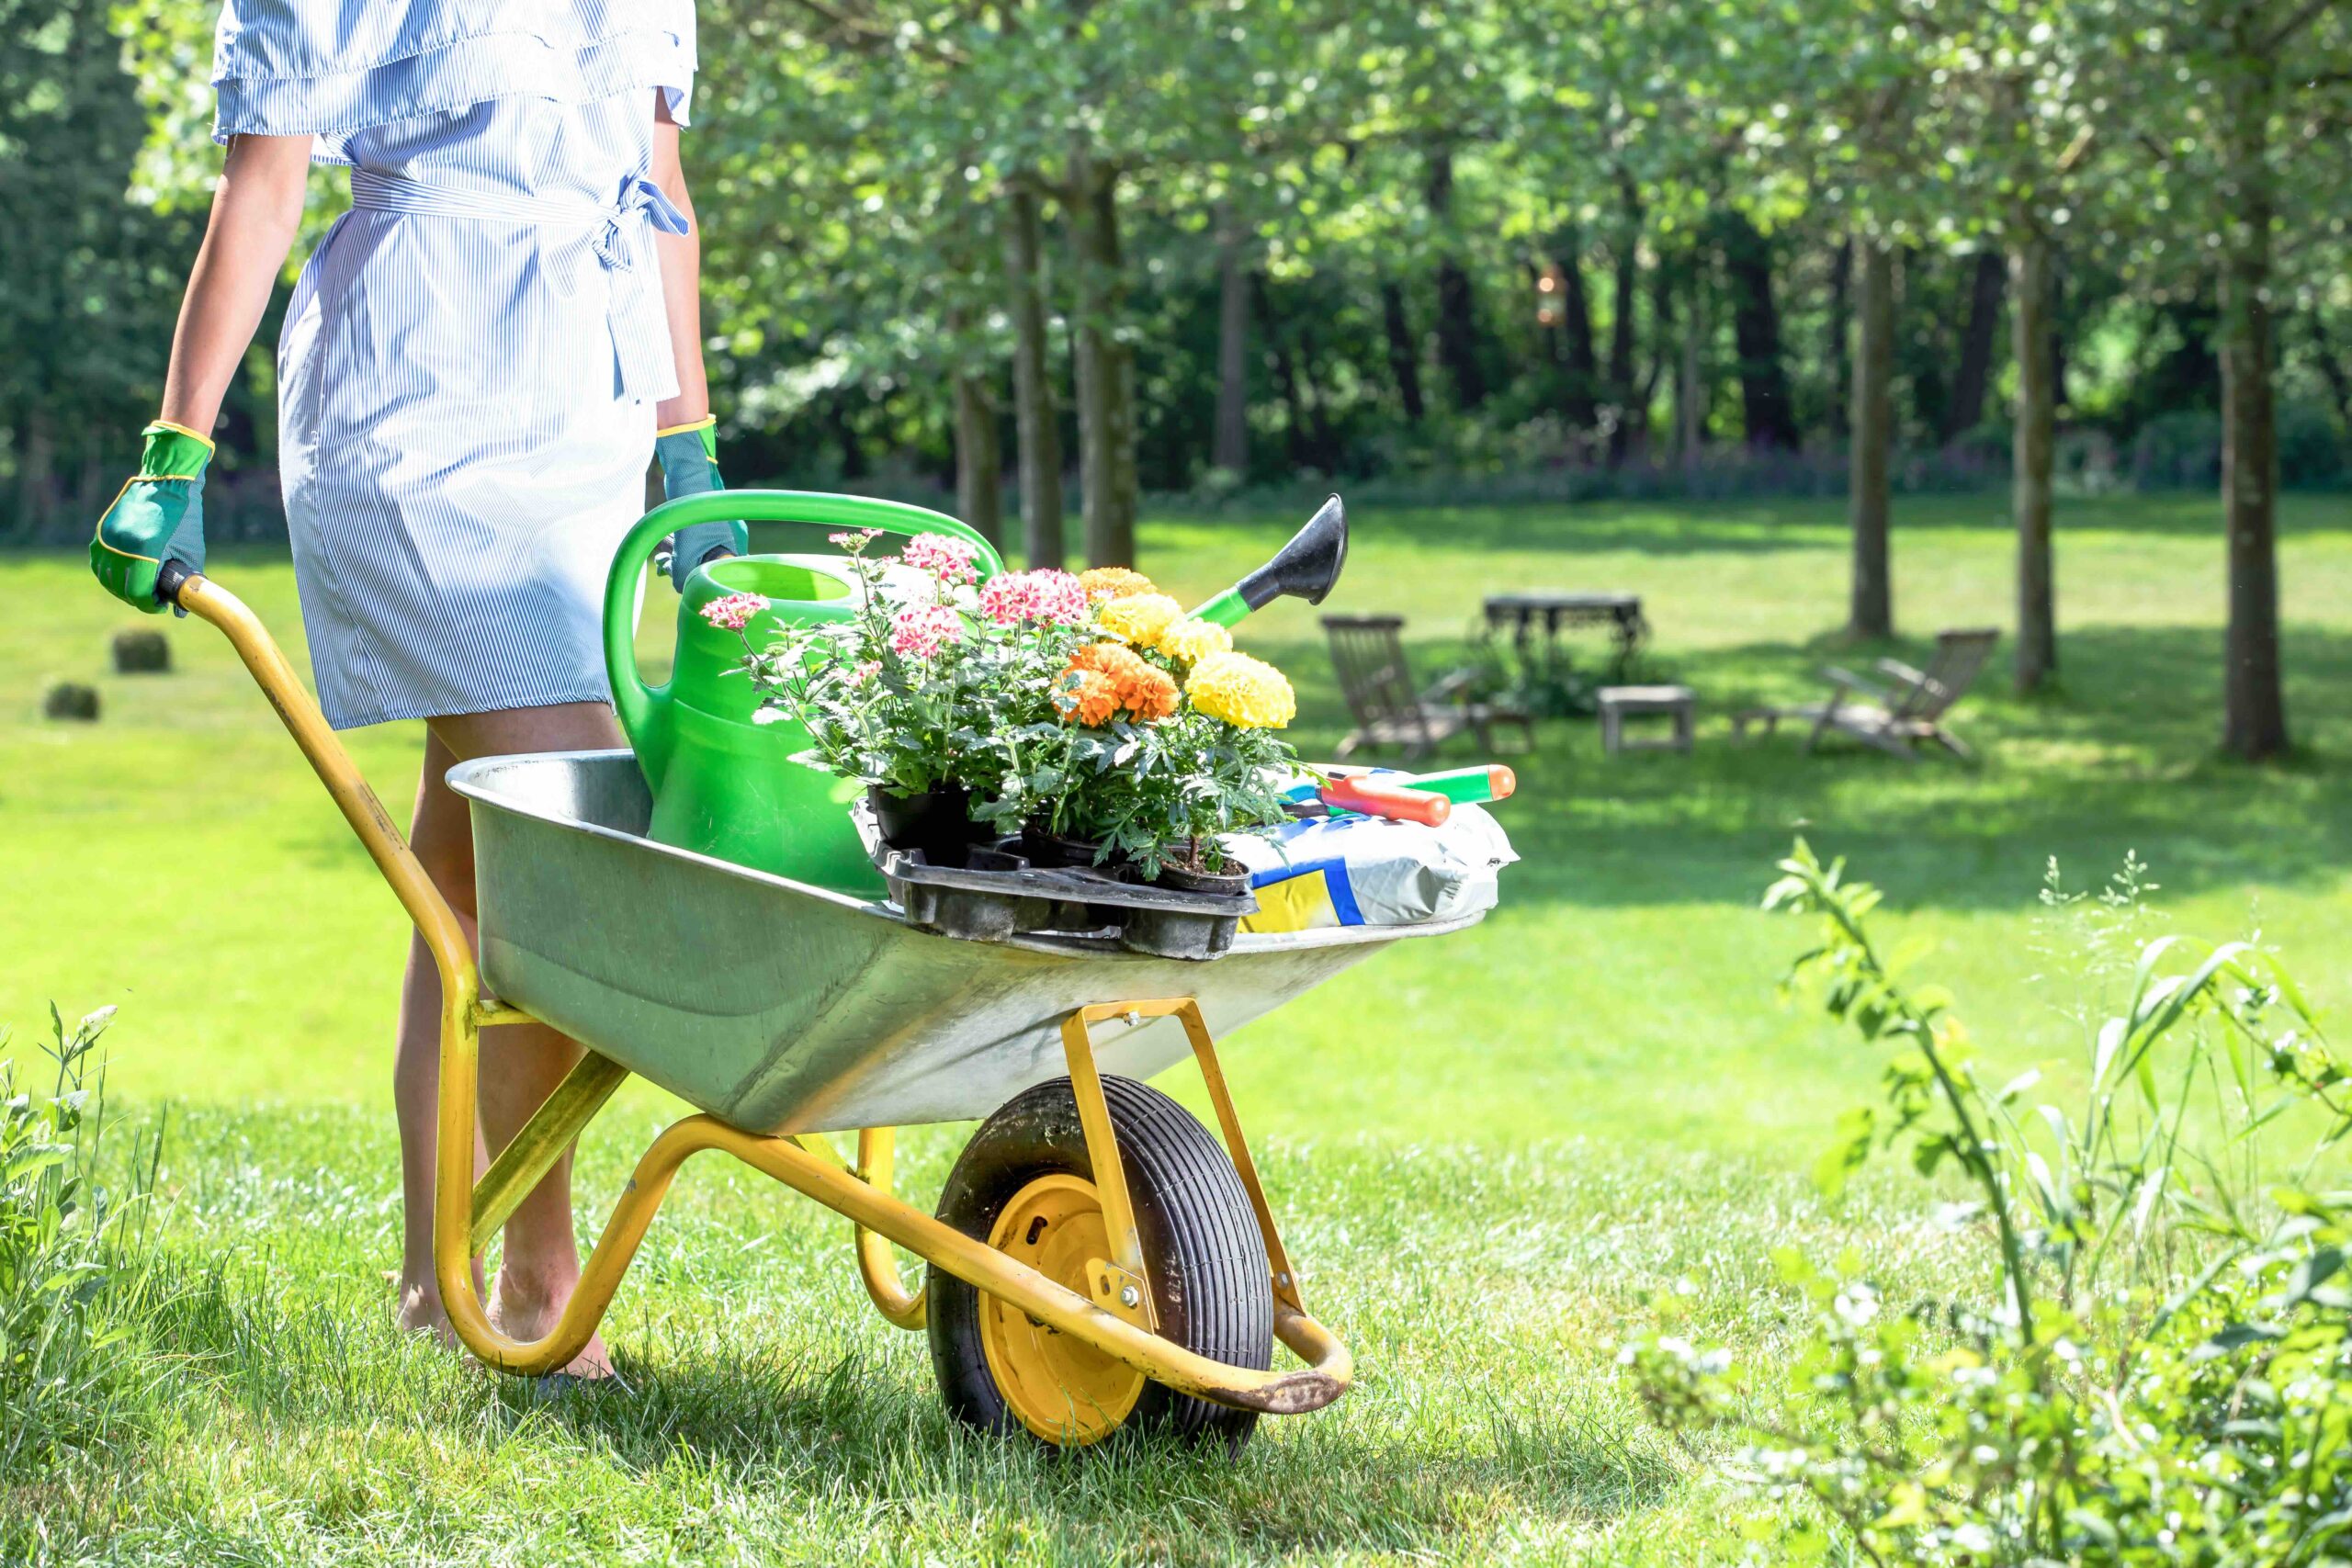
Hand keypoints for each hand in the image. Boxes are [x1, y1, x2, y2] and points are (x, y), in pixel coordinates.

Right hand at [90, 423, 212, 613]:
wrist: (166, 483)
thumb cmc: (184, 518)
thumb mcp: (191, 551)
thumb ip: (185, 581)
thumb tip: (180, 612)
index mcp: (146, 550)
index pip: (138, 592)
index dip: (149, 605)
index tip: (160, 606)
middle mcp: (122, 545)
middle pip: (121, 588)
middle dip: (137, 599)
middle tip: (152, 599)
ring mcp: (109, 537)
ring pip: (106, 576)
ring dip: (120, 588)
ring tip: (138, 589)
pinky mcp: (103, 530)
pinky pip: (98, 561)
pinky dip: (108, 573)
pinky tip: (122, 577)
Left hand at [655, 417, 746, 589]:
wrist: (687, 471)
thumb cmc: (693, 507)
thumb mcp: (685, 547)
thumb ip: (682, 573)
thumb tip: (677, 586)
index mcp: (734, 545)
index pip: (723, 574)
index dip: (704, 581)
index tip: (687, 583)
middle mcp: (731, 538)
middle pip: (709, 565)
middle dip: (686, 569)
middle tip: (667, 567)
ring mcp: (718, 529)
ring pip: (698, 553)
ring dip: (678, 558)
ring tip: (663, 557)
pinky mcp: (703, 521)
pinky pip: (692, 542)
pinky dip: (679, 545)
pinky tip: (665, 545)